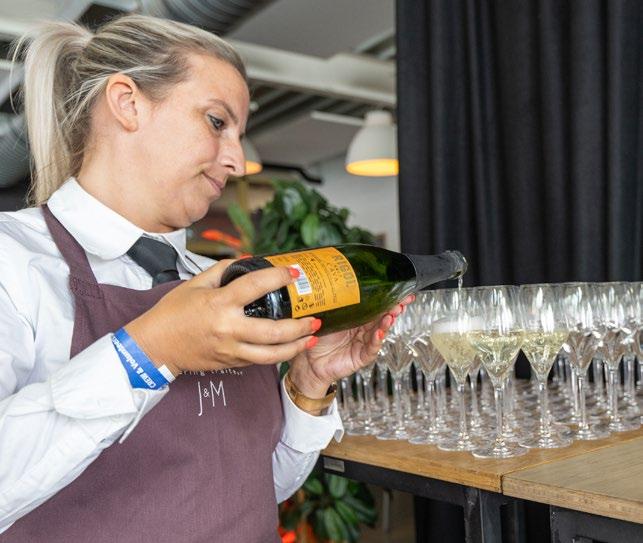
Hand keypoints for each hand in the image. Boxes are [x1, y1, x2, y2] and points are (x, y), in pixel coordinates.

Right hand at [125, 261, 318, 375]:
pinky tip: (290, 347)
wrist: (155, 347)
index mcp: (220, 304)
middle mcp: (228, 329)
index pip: (256, 286)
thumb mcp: (195, 284)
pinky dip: (277, 354)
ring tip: (312, 338)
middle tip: (315, 318)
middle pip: (273, 331)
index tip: (294, 273)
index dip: (278, 277)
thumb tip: (248, 261)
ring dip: (296, 347)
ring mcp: (230, 350)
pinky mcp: (231, 363)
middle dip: (299, 325)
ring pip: (271, 354)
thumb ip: (223, 270)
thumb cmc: (173, 313)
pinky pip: (259, 361)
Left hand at [288, 294, 415, 398]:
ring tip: (391, 314)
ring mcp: (363, 343)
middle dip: (394, 309)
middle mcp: (363, 330)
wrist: (309, 361)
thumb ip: (337, 304)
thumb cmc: (317, 338)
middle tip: (402, 301)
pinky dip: (376, 341)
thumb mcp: (328, 317)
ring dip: (387, 323)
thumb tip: (340, 281)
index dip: (388, 299)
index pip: (375, 306)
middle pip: (382, 318)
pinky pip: (371, 349)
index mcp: (357, 318)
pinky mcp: (361, 357)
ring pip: (379, 332)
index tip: (399, 290)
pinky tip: (379, 333)